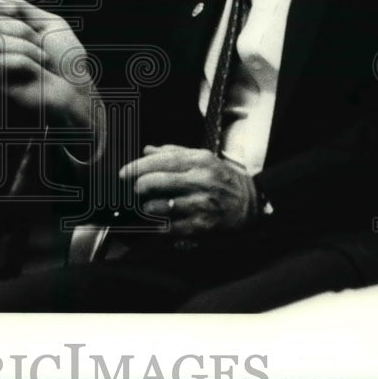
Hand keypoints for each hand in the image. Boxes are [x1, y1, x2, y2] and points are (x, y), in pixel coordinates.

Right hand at [0, 0, 102, 137]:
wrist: (74, 86)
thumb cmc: (67, 59)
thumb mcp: (51, 24)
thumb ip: (27, 8)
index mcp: (17, 28)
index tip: (5, 9)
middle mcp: (6, 43)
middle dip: (22, 30)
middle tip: (40, 42)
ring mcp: (2, 61)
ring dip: (27, 48)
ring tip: (42, 60)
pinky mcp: (0, 79)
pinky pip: (2, 61)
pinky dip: (24, 63)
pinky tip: (35, 72)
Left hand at [118, 144, 257, 236]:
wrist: (252, 203)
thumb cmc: (223, 179)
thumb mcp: (203, 158)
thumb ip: (174, 153)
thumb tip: (146, 150)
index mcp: (200, 161)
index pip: (165, 160)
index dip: (140, 166)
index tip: (124, 172)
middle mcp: (201, 181)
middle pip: (162, 181)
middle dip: (141, 186)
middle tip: (134, 189)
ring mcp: (202, 204)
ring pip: (165, 206)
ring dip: (148, 207)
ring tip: (145, 207)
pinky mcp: (203, 226)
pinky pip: (174, 228)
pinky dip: (158, 228)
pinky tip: (153, 225)